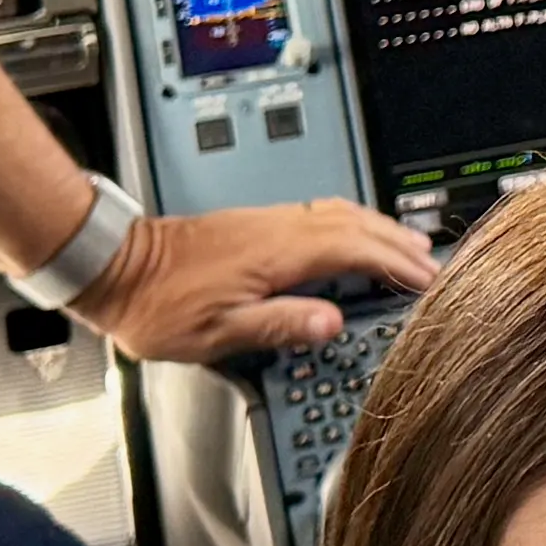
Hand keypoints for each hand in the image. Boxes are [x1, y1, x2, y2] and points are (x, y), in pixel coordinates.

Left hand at [81, 195, 440, 361]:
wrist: (115, 268)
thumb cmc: (158, 305)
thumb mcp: (217, 332)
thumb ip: (279, 324)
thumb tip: (331, 322)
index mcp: (277, 253)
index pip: (354, 250)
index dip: (395, 263)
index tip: (425, 278)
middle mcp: (277, 228)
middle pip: (354, 223)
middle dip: (397, 240)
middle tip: (431, 261)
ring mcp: (266, 221)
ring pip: (338, 212)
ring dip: (377, 227)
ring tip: (405, 244)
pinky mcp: (254, 224)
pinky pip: (319, 213)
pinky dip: (349, 223)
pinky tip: (351, 234)